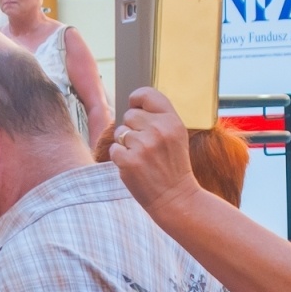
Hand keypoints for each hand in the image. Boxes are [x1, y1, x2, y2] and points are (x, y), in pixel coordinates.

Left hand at [104, 87, 203, 211]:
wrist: (175, 197)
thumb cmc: (173, 166)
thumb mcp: (176, 136)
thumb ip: (158, 118)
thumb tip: (133, 105)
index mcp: (172, 120)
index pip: (147, 94)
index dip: (136, 99)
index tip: (135, 106)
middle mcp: (158, 129)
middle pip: (129, 115)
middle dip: (132, 128)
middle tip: (145, 146)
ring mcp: (143, 145)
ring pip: (120, 132)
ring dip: (126, 144)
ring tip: (142, 157)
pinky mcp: (129, 161)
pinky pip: (114, 149)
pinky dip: (120, 158)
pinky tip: (135, 166)